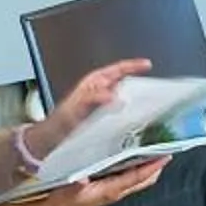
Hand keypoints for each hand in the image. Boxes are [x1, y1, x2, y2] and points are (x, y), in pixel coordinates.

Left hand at [36, 58, 150, 150]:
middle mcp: (98, 91)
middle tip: (154, 89)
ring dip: (135, 100)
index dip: (133, 66)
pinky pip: (121, 111)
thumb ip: (92, 98)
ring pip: (123, 97)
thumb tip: (111, 95)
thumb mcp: (76, 107)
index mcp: (93, 83)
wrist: (51, 140)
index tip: (147, 65)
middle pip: (124, 82)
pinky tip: (135, 121)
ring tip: (149, 105)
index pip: (117, 69)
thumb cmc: (59, 123)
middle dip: (139, 83)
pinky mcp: (103, 117)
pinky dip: (130, 113)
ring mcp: (101, 104)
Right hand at [44, 156, 167, 205]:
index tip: (165, 154)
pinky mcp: (107, 187)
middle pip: (145, 178)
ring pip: (137, 177)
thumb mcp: (69, 191)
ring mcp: (113, 189)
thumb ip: (77, 184)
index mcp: (112, 190)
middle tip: (163, 146)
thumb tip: (82, 178)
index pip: (140, 177)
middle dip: (156, 164)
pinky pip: (127, 175)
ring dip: (146, 164)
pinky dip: (133, 165)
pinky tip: (129, 153)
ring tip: (151, 146)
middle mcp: (116, 190)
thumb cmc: (63, 203)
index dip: (154, 166)